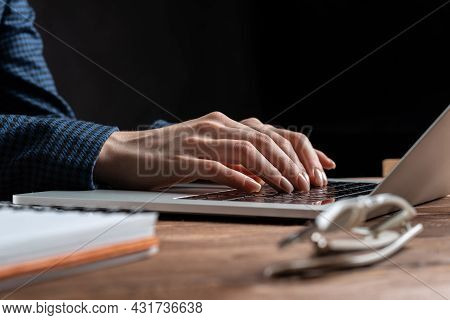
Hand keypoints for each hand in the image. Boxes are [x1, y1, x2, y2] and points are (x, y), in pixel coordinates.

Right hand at [94, 112, 334, 192]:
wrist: (125, 153)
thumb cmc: (167, 155)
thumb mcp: (207, 149)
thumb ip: (234, 156)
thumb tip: (264, 173)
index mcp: (224, 124)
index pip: (273, 132)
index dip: (302, 148)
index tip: (324, 164)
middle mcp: (217, 126)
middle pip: (266, 140)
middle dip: (293, 162)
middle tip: (310, 183)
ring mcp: (200, 141)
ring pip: (247, 150)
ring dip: (273, 170)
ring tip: (290, 187)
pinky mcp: (184, 159)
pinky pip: (216, 166)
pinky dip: (238, 177)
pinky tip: (254, 188)